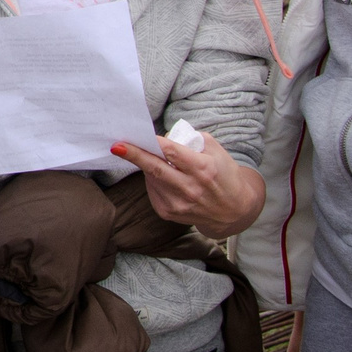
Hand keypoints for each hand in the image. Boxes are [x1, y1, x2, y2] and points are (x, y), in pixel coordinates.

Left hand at [111, 132, 263, 238]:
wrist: (234, 210)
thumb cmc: (225, 175)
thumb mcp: (216, 151)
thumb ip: (190, 140)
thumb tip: (164, 137)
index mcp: (203, 168)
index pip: (170, 153)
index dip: (150, 144)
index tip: (131, 139)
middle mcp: (190, 188)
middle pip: (155, 169)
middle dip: (134, 156)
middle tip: (117, 146)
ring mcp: (178, 204)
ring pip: (151, 179)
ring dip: (148, 167)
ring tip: (158, 161)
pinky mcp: (169, 213)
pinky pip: (153, 191)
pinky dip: (154, 181)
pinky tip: (165, 179)